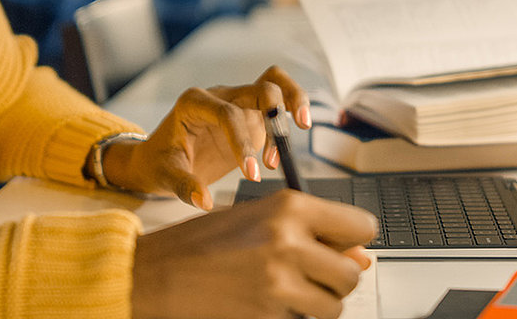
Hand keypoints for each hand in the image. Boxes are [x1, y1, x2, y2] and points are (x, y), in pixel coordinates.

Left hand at [104, 66, 311, 208]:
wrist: (159, 157)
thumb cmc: (159, 163)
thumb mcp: (165, 176)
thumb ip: (184, 186)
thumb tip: (204, 201)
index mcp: (193, 103)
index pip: (226, 113)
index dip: (242, 142)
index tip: (251, 174)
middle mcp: (218, 96)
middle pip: (258, 86)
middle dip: (276, 109)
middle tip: (288, 138)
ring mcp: (237, 102)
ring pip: (273, 83)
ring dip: (293, 99)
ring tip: (304, 125)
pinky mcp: (250, 114)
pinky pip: (277, 102)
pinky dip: (290, 113)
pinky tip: (288, 145)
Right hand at [132, 189, 377, 318]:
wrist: (154, 274)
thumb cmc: (201, 244)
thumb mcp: (258, 220)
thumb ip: (311, 232)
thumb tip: (362, 257)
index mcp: (290, 208)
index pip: (362, 226)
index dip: (353, 241)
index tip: (342, 249)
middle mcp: (289, 242)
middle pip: (350, 274)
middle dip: (334, 280)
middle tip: (306, 276)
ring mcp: (279, 284)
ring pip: (334, 306)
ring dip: (316, 304)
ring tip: (283, 291)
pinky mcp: (268, 317)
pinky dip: (289, 318)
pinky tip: (262, 304)